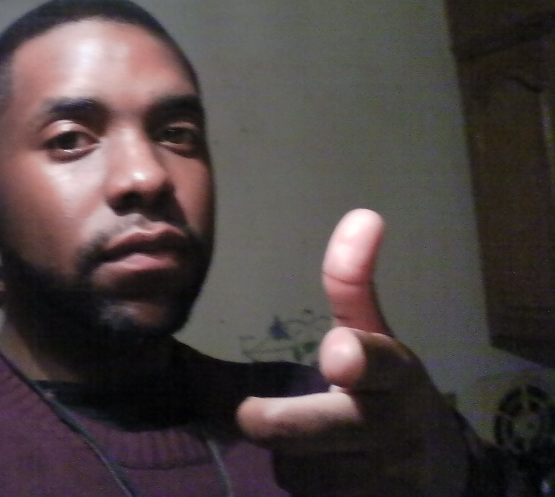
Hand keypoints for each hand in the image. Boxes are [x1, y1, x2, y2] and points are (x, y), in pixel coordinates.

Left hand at [236, 209, 469, 495]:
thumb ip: (355, 284)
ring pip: (299, 468)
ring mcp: (382, 481)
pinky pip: (304, 496)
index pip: (382, 367)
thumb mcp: (377, 335)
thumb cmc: (389, 389)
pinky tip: (320, 468)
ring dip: (291, 452)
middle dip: (284, 424)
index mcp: (399, 377)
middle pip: (323, 432)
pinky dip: (302, 481)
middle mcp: (393, 431)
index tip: (338, 355)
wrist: (434, 468)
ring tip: (311, 438)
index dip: (361, 361)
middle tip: (251, 414)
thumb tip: (363, 215)